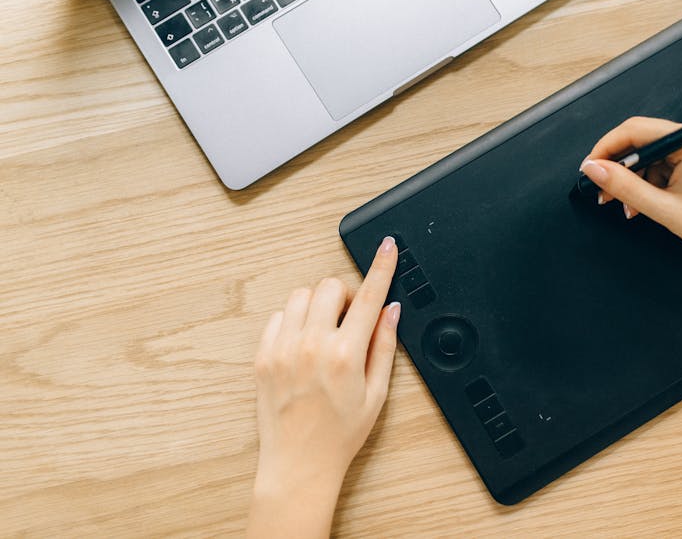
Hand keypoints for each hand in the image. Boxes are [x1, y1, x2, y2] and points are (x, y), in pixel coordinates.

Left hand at [248, 236, 399, 537]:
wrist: (298, 464)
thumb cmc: (340, 435)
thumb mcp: (376, 394)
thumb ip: (383, 346)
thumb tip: (390, 310)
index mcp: (345, 354)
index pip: (368, 295)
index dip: (381, 266)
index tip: (386, 247)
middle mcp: (312, 345)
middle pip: (330, 286)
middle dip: (345, 295)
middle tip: (350, 320)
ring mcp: (283, 349)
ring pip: (301, 295)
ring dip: (318, 304)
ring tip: (325, 332)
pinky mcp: (263, 356)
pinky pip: (279, 316)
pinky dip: (294, 320)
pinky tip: (303, 343)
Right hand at [580, 116, 681, 273]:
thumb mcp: (664, 209)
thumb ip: (624, 187)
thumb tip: (594, 169)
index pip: (636, 130)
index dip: (607, 148)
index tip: (590, 168)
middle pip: (641, 140)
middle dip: (619, 167)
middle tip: (602, 191)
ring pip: (649, 155)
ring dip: (633, 180)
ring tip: (626, 206)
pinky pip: (662, 165)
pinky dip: (648, 184)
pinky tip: (642, 205)